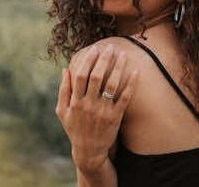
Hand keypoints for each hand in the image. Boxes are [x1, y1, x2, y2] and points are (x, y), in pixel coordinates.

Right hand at [55, 43, 139, 175]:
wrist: (89, 151)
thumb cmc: (74, 128)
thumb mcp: (62, 111)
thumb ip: (63, 90)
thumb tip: (66, 69)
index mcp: (74, 101)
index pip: (81, 75)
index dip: (88, 60)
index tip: (95, 49)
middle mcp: (88, 105)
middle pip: (97, 76)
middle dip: (104, 59)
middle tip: (111, 46)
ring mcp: (102, 111)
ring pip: (112, 85)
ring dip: (118, 68)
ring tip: (124, 54)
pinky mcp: (115, 117)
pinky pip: (124, 98)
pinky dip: (130, 84)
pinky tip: (135, 72)